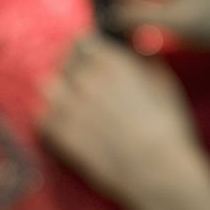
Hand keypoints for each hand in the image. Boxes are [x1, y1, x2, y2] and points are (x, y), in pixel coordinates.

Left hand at [41, 32, 209, 209]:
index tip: (86, 56)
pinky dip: (52, 118)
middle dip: (70, 69)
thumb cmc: (168, 125)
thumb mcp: (165, 82)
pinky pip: (42, 117)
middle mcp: (85, 77)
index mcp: (111, 61)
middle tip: (81, 82)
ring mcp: (68, 105)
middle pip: (63, 62)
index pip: (82, 41)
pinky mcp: (59, 133)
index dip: (83, 49)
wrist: (155, 167)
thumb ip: (146, 60)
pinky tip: (68, 126)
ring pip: (48, 86)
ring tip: (73, 103)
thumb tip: (135, 50)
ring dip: (59, 91)